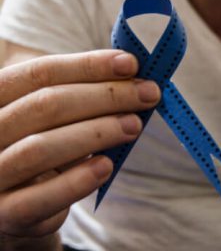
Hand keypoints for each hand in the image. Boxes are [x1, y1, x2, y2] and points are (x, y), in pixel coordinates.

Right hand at [0, 50, 159, 240]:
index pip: (41, 72)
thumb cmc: (43, 142)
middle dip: (106, 96)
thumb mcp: (54, 113)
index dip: (89, 66)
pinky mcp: (4, 213)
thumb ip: (82, 95)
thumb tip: (133, 79)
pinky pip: (38, 199)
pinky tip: (107, 166)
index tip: (131, 64)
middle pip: (46, 105)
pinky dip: (77, 181)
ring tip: (135, 125)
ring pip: (40, 148)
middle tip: (148, 94)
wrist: (17, 196)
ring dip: (97, 133)